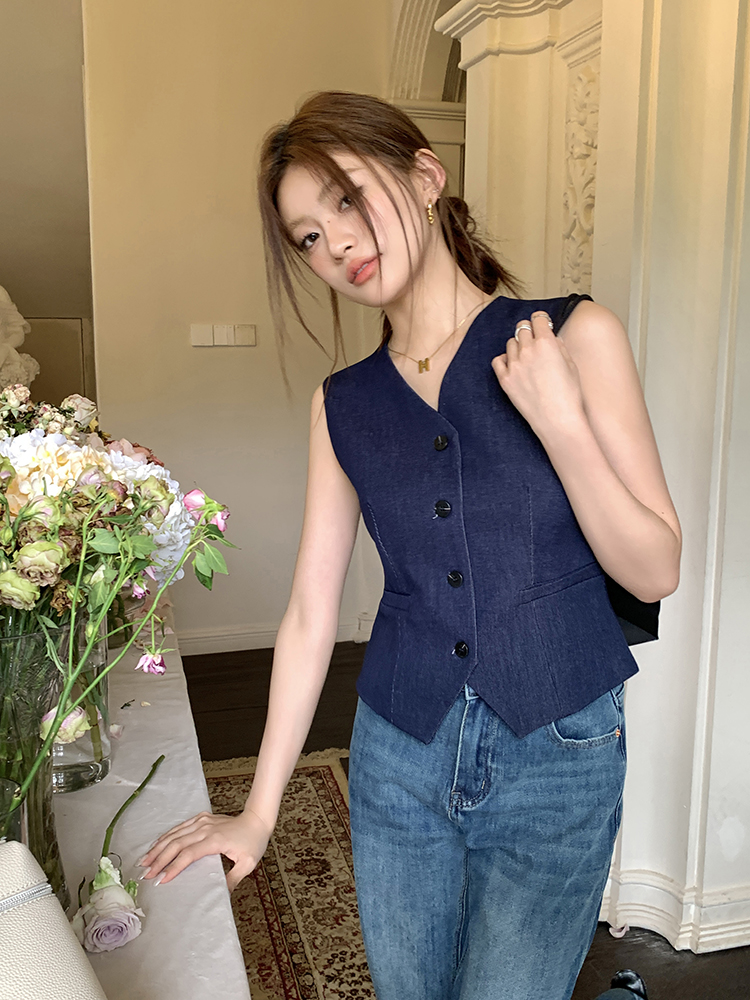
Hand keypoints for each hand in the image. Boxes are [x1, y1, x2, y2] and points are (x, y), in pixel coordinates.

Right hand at [138, 808, 271, 891]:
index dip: (174, 867)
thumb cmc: (253, 842)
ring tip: (144, 860)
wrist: (257, 819)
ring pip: (175, 834)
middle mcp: (205, 829)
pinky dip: (167, 835)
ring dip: (158, 847)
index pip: (189, 855)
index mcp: (215, 840)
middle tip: (145, 874)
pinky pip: (180, 826)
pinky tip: (157, 844)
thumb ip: (233, 879)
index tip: (161, 879)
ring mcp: (202, 822)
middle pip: (177, 844)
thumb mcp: (248, 864)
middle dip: (159, 859)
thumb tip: (222, 896)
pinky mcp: (202, 818)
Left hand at [491, 310, 584, 436]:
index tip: (542, 323)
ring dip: (518, 345)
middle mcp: (528, 350)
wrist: (558, 420)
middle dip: (530, 331)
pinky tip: (512, 364)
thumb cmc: (569, 396)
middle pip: (522, 328)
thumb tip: (552, 339)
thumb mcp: (571, 365)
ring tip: (527, 356)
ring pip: (510, 343)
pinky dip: (504, 359)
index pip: (538, 319)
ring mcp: (514, 365)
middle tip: (535, 340)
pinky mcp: (505, 380)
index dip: (541, 320)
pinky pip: (498, 360)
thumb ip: (559, 347)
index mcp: (546, 343)